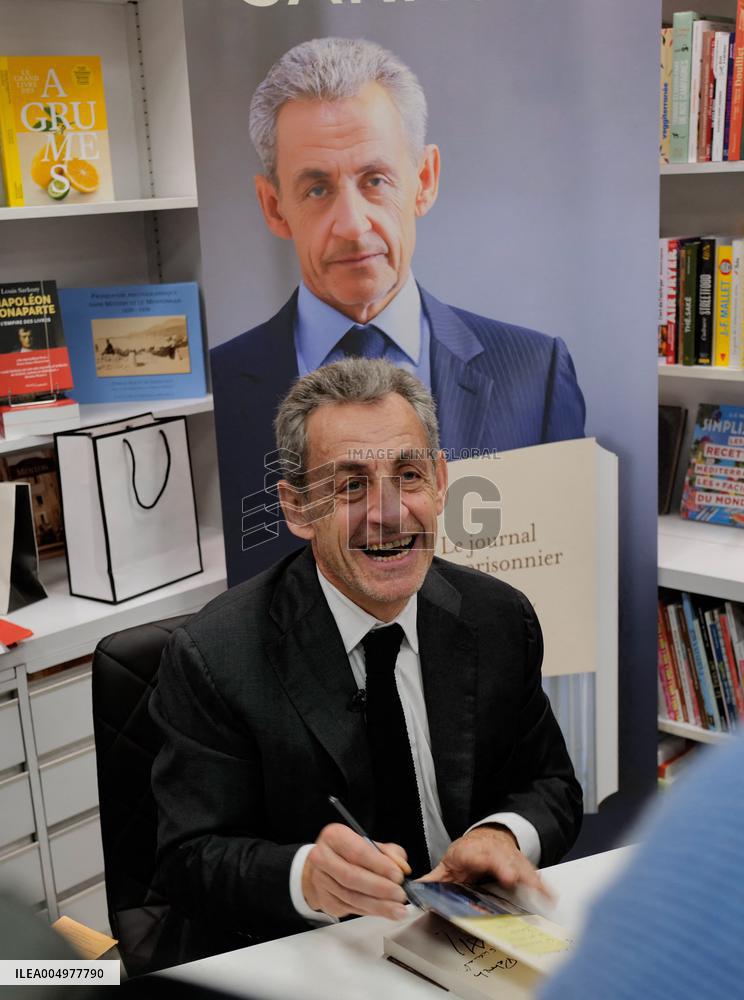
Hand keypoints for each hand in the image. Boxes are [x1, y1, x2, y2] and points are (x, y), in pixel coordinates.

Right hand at [302, 823, 410, 919]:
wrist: (325, 866)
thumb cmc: (350, 852)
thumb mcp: (370, 844)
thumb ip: (389, 853)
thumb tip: (402, 868)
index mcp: (334, 837)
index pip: (358, 852)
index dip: (380, 865)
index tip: (398, 875)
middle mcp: (322, 858)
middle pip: (352, 877)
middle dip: (380, 888)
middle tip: (399, 894)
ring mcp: (321, 881)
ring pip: (351, 897)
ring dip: (378, 905)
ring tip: (397, 909)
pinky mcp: (324, 900)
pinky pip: (350, 908)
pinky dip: (370, 911)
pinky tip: (383, 911)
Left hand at [418, 825, 552, 900]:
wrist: (485, 839)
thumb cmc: (466, 854)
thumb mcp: (448, 864)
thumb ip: (434, 879)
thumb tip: (414, 892)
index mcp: (471, 852)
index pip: (479, 855)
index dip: (491, 862)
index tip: (502, 874)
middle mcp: (493, 853)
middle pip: (503, 860)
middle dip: (510, 870)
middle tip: (515, 880)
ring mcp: (509, 858)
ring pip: (521, 866)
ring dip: (531, 879)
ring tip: (543, 894)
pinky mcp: (521, 866)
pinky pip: (532, 875)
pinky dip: (542, 885)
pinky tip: (550, 896)